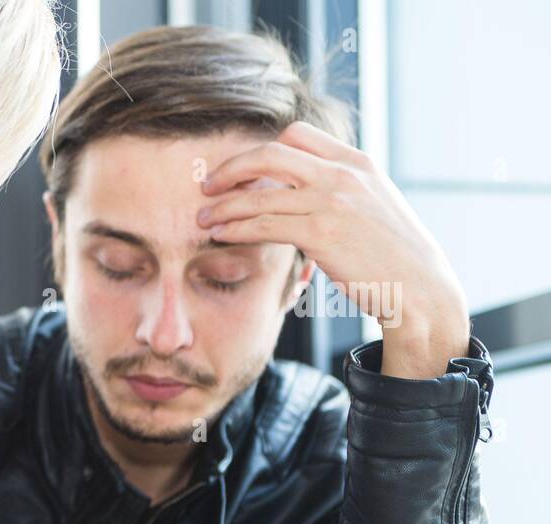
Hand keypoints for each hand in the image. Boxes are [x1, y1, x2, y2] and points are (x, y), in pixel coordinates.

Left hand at [198, 121, 469, 377]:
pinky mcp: (321, 232)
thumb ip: (341, 188)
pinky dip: (235, 229)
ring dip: (223, 206)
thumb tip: (301, 188)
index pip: (297, 134)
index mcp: (357, 162)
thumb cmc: (393, 254)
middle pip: (269, 153)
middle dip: (231, 169)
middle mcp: (344, 174)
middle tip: (207, 187)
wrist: (420, 287)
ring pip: (259, 194)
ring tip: (203, 219)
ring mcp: (332, 201)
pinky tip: (221, 236)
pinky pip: (263, 224)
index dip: (261, 149)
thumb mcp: (373, 204)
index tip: (239, 169)